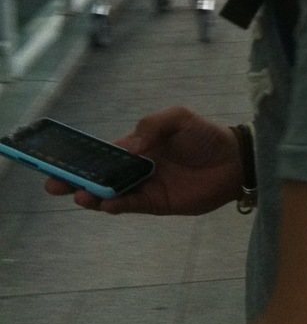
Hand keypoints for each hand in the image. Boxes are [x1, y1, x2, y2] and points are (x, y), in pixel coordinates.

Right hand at [44, 107, 243, 215]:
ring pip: (112, 194)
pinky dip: (118, 205)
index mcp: (138, 146)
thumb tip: (128, 147)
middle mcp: (137, 168)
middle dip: (75, 180)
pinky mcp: (157, 203)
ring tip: (79, 195)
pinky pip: (132, 205)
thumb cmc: (206, 136)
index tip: (56, 159)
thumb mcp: (179, 118)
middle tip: (53, 184)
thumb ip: (151, 126)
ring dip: (94, 196)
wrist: (235, 160)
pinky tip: (106, 204)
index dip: (81, 157)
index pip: (103, 153)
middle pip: (100, 176)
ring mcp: (146, 187)